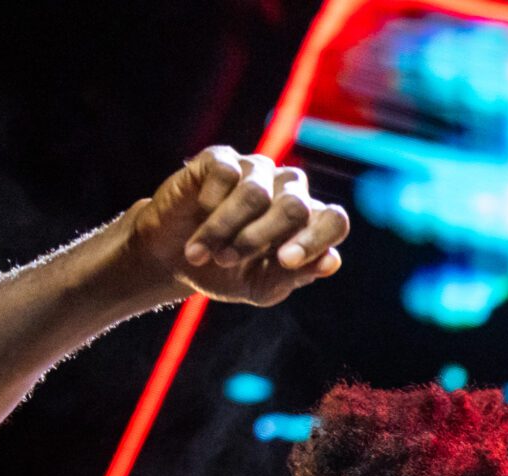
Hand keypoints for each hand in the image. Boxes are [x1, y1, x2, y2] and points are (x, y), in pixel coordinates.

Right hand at [117, 146, 349, 306]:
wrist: (173, 258)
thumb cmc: (225, 272)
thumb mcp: (261, 286)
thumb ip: (295, 276)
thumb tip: (331, 262)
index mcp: (308, 223)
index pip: (333, 221)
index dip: (315, 240)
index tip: (285, 260)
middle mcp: (289, 191)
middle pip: (294, 207)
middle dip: (259, 239)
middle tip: (227, 261)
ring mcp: (257, 171)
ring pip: (255, 194)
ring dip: (226, 228)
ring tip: (205, 252)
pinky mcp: (222, 158)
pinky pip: (226, 173)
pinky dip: (210, 202)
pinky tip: (200, 212)